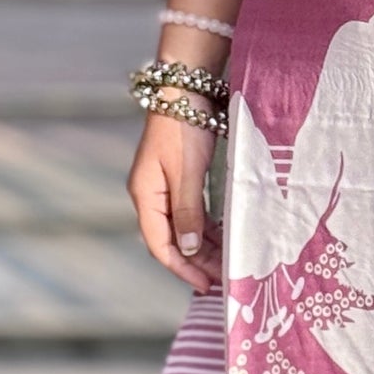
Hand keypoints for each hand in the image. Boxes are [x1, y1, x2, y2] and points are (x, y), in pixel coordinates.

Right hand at [127, 113, 222, 291]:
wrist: (185, 89)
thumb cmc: (183, 127)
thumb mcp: (187, 172)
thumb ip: (188, 212)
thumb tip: (190, 249)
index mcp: (145, 196)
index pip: (160, 245)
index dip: (183, 268)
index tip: (206, 285)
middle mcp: (151, 195)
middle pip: (172, 239)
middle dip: (197, 261)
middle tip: (224, 279)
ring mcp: (164, 187)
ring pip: (184, 228)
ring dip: (204, 246)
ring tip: (227, 263)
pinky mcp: (179, 179)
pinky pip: (191, 213)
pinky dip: (206, 228)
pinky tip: (223, 237)